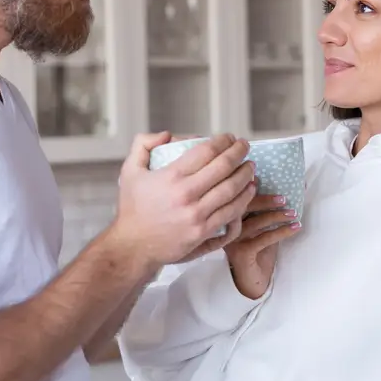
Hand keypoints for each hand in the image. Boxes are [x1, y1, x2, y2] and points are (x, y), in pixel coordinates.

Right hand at [108, 132, 256, 269]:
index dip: (222, 141)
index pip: (206, 151)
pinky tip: (249, 190)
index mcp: (171, 176)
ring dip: (245, 175)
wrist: (133, 246)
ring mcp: (197, 215)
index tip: (229, 138)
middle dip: (239, 152)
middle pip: (224, 167)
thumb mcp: (129, 171)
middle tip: (244, 146)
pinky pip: (231, 212)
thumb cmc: (133, 208)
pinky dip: (244, 199)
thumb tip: (167, 135)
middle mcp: (186, 194)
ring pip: (232, 190)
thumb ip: (143, 145)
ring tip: (250, 166)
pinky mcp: (203, 232)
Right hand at [225, 193, 301, 299]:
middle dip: (266, 199)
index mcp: (229, 216)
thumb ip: (271, 210)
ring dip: (277, 216)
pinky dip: (282, 231)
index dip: (255, 187)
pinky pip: (264, 238)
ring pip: (256, 222)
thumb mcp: (265, 227)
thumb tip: (295, 188)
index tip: (274, 180)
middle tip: (285, 197)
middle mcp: (227, 227)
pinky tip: (295, 228)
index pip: (239, 196)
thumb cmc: (259, 252)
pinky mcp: (242, 253)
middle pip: (244, 206)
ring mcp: (233, 240)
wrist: (253, 281)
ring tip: (294, 213)